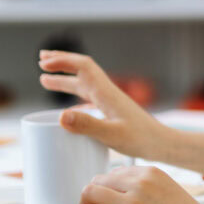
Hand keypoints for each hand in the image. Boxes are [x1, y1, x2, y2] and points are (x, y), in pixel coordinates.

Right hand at [38, 50, 168, 161]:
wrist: (162, 144)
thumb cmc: (141, 139)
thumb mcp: (112, 134)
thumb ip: (87, 125)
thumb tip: (62, 115)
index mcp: (107, 93)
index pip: (84, 66)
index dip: (63, 61)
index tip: (43, 63)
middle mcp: (107, 93)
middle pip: (82, 70)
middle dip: (61, 63)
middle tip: (41, 59)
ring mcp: (110, 102)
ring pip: (84, 85)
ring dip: (65, 79)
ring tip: (44, 79)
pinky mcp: (112, 112)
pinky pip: (89, 99)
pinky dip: (75, 97)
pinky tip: (68, 110)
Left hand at [77, 165, 203, 203]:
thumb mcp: (171, 193)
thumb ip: (148, 192)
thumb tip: (127, 201)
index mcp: (152, 174)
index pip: (114, 173)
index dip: (106, 188)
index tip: (106, 199)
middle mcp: (140, 184)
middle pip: (98, 181)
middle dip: (92, 196)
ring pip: (89, 194)